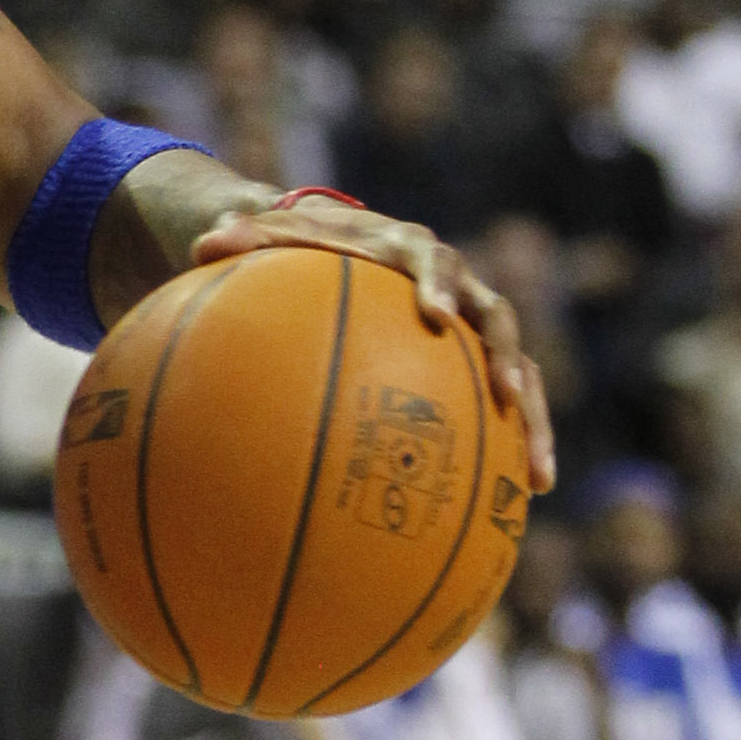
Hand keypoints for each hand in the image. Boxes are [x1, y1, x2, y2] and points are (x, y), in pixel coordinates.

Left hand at [191, 188, 555, 496]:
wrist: (342, 243)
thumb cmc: (301, 244)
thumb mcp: (267, 237)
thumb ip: (240, 239)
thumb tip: (200, 246)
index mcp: (408, 248)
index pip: (431, 258)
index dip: (438, 282)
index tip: (435, 312)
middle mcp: (455, 284)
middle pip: (496, 317)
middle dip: (506, 356)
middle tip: (507, 395)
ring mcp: (470, 326)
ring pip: (518, 369)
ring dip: (533, 419)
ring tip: (540, 475)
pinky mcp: (473, 363)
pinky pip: (501, 407)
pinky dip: (515, 448)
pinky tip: (521, 502)